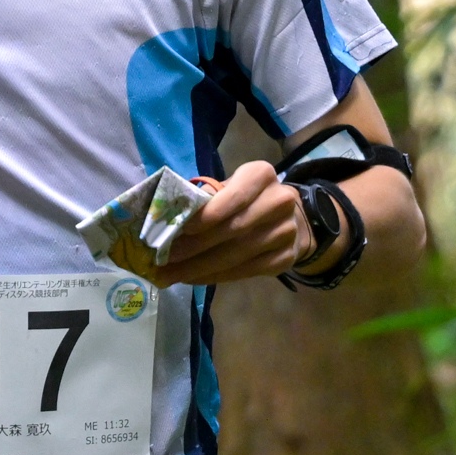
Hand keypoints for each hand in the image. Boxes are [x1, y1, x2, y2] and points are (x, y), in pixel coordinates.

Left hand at [149, 161, 311, 286]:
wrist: (291, 219)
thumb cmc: (246, 200)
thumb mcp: (228, 187)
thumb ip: (205, 198)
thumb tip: (169, 215)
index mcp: (261, 175)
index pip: (233, 196)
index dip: (206, 215)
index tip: (179, 230)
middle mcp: (279, 201)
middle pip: (233, 229)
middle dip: (195, 247)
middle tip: (164, 260)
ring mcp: (287, 232)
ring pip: (238, 254)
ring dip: (200, 267)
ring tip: (171, 275)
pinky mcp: (286, 258)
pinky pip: (246, 271)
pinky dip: (217, 276)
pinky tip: (195, 278)